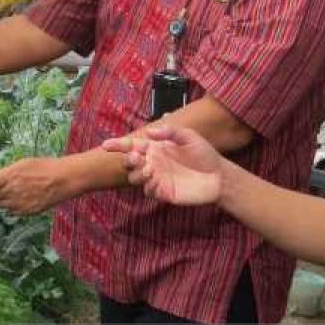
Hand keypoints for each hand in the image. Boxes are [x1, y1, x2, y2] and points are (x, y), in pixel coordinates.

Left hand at [0, 157, 74, 214]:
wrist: (64, 179)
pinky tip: (22, 198)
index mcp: (9, 176)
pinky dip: (12, 206)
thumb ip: (5, 174)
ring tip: (15, 190)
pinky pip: (12, 211)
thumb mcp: (21, 164)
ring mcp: (20, 203)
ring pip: (1, 205)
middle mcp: (12, 191)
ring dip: (1, 199)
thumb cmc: (43, 167)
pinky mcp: (27, 212)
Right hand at [102, 126, 224, 205]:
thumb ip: (169, 131)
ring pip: (134, 177)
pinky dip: (147, 185)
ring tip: (149, 170)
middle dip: (127, 160)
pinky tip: (155, 179)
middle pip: (128, 162)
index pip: (131, 145)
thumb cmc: (204, 154)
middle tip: (136, 157)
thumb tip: (150, 132)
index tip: (106, 146)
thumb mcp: (189, 136)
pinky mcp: (163, 192)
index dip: (117, 145)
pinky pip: (147, 190)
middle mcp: (153, 163)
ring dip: (137, 174)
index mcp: (155, 148)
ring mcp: (157, 178)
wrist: (219, 176)